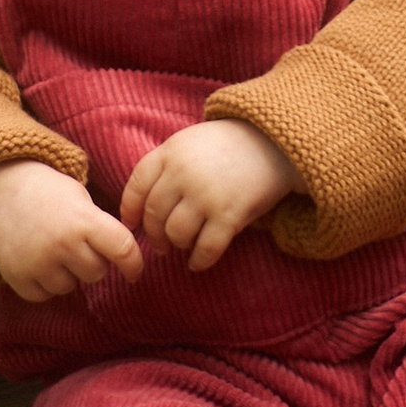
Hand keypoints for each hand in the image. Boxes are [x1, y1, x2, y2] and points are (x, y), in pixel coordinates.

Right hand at [0, 158, 142, 303]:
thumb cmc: (48, 194)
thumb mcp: (80, 200)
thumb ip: (102, 229)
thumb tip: (126, 261)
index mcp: (83, 220)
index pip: (122, 250)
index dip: (134, 264)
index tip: (134, 272)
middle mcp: (62, 244)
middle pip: (96, 272)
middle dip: (91, 261)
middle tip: (75, 243)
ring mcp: (38, 263)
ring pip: (70, 286)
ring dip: (67, 274)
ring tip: (51, 249)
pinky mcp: (18, 278)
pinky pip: (45, 295)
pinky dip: (44, 283)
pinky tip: (36, 260)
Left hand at [119, 117, 297, 272]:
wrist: (275, 142)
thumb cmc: (228, 145)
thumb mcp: (190, 142)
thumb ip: (166, 166)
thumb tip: (142, 207)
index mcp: (170, 152)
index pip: (136, 186)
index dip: (130, 210)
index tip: (132, 224)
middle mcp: (183, 174)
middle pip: (154, 215)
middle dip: (154, 235)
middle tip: (160, 245)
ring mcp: (206, 195)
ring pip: (176, 234)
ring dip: (178, 245)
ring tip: (184, 245)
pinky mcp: (229, 214)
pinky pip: (206, 248)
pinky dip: (199, 261)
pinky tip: (197, 264)